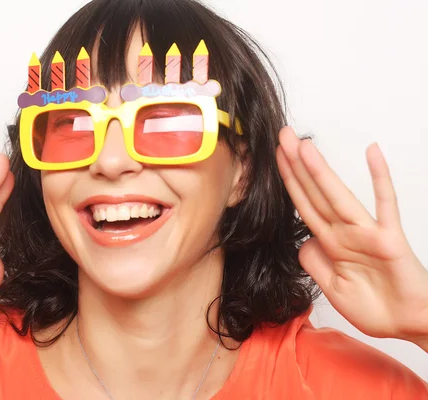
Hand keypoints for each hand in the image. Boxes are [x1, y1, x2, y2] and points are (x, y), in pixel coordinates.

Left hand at [276, 127, 427, 344]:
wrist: (410, 326)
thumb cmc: (377, 307)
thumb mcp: (333, 288)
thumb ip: (314, 262)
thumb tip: (303, 240)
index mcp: (330, 244)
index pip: (304, 205)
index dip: (288, 181)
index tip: (275, 157)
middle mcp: (345, 233)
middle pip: (314, 194)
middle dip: (296, 165)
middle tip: (281, 135)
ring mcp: (367, 233)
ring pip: (337, 196)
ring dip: (320, 170)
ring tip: (303, 144)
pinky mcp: (390, 239)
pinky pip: (385, 204)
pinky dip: (380, 179)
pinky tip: (372, 153)